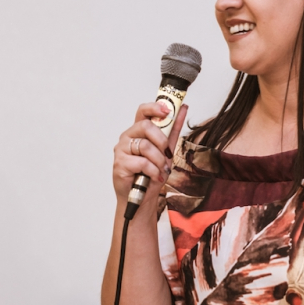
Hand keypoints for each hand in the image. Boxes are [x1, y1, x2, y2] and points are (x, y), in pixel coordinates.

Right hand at [112, 102, 187, 216]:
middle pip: (145, 126)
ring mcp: (121, 150)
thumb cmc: (152, 172)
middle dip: (161, 140)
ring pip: (145, 146)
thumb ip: (173, 130)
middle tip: (167, 153)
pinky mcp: (119, 164)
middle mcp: (128, 137)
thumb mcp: (167, 150)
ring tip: (161, 170)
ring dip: (159, 160)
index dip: (155, 107)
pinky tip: (154, 176)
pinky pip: (142, 162)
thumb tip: (183, 108)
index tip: (167, 110)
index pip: (143, 111)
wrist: (143, 197)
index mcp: (138, 131)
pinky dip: (153, 171)